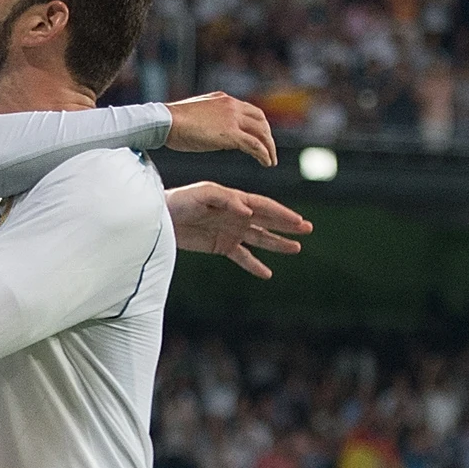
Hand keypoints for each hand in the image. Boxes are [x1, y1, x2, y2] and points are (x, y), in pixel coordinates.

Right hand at [163, 93, 279, 166]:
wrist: (166, 121)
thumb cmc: (172, 122)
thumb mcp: (196, 115)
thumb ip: (210, 120)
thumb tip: (215, 132)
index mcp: (223, 99)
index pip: (249, 110)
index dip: (258, 125)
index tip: (259, 137)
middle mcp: (232, 106)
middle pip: (260, 119)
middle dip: (267, 136)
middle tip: (269, 150)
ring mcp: (232, 119)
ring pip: (261, 132)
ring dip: (269, 147)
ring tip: (270, 161)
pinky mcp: (231, 134)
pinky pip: (255, 144)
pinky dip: (263, 154)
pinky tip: (266, 163)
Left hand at [166, 181, 308, 277]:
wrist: (160, 217)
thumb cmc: (180, 200)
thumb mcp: (202, 194)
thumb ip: (226, 200)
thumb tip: (248, 209)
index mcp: (235, 200)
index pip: (264, 206)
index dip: (282, 213)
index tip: (298, 221)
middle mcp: (237, 215)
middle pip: (267, 221)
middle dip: (287, 225)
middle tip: (308, 229)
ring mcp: (231, 231)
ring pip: (260, 239)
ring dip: (277, 244)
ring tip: (296, 249)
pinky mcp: (221, 246)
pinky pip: (242, 257)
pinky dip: (254, 265)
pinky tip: (267, 273)